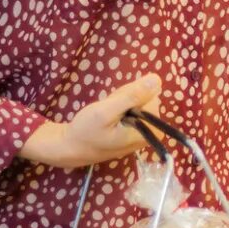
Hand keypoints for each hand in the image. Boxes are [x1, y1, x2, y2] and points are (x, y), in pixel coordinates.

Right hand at [20, 74, 160, 168]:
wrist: (71, 147)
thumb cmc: (86, 131)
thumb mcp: (106, 111)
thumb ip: (132, 96)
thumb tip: (157, 79)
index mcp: (150, 132)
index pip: (151, 97)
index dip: (131, 95)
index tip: (114, 105)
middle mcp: (152, 133)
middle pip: (147, 98)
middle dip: (127, 98)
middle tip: (108, 109)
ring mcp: (144, 132)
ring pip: (139, 101)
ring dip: (121, 101)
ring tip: (106, 113)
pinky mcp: (135, 131)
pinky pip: (133, 109)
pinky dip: (120, 107)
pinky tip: (108, 115)